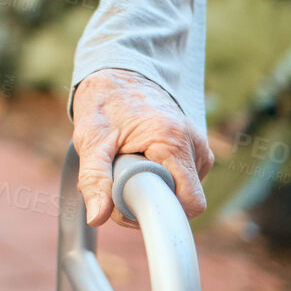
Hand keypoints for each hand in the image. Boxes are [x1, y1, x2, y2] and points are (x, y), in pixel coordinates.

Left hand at [71, 68, 213, 228]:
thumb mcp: (91, 140)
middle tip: (117, 186)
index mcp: (174, 141)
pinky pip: (183, 181)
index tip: (127, 205)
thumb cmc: (104, 103)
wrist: (118, 74)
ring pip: (183, 192)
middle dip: (150, 203)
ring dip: (153, 192)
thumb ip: (94, 179)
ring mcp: (199, 147)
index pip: (190, 203)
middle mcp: (195, 144)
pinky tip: (139, 166)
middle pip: (184, 200)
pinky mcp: (195, 150)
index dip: (159, 214)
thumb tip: (96, 217)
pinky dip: (160, 181)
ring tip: (126, 169)